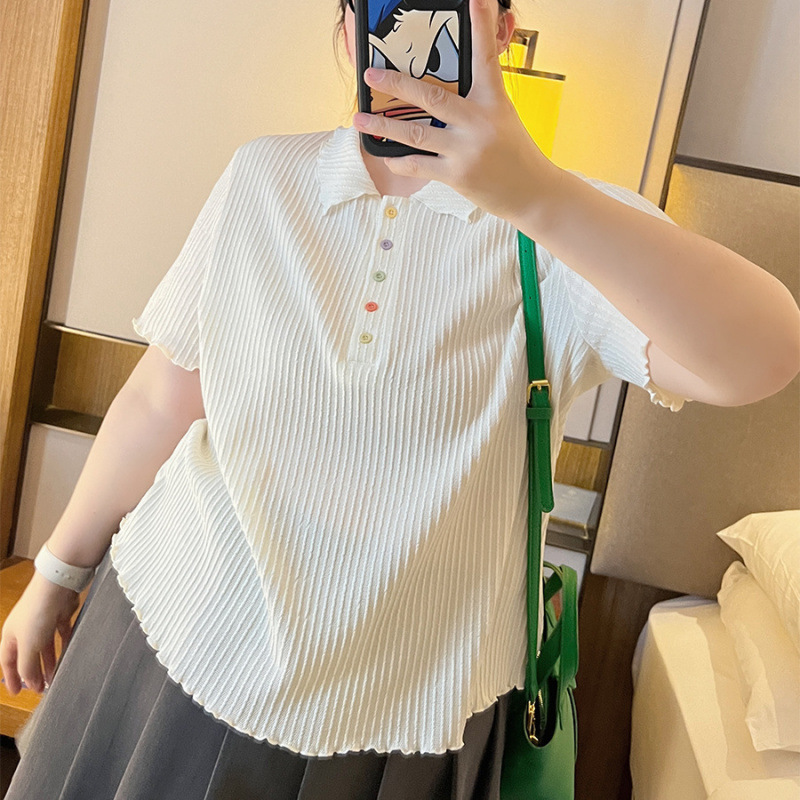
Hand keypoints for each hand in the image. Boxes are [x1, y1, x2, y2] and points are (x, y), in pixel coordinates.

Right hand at [0, 571, 80, 694]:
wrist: (58, 586)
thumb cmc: (37, 613)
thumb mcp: (27, 646)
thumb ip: (27, 667)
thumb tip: (30, 682)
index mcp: (10, 635)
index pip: (8, 661)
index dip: (11, 677)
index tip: (17, 692)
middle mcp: (26, 629)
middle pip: (28, 655)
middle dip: (34, 673)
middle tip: (42, 688)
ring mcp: (44, 622)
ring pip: (46, 647)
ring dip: (50, 663)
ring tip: (56, 678)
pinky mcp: (61, 615)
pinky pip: (62, 635)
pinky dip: (64, 647)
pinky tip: (69, 657)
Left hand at [352, 0, 562, 222]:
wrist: (532, 193)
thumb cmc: (515, 153)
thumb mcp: (502, 118)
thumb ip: (476, 101)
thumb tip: (439, 92)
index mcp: (494, 101)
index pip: (486, 57)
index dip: (480, 25)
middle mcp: (479, 123)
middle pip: (431, 97)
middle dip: (396, 84)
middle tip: (370, 75)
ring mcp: (466, 151)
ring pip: (415, 133)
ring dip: (383, 126)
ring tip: (359, 120)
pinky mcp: (457, 175)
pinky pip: (418, 166)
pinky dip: (399, 161)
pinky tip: (386, 156)